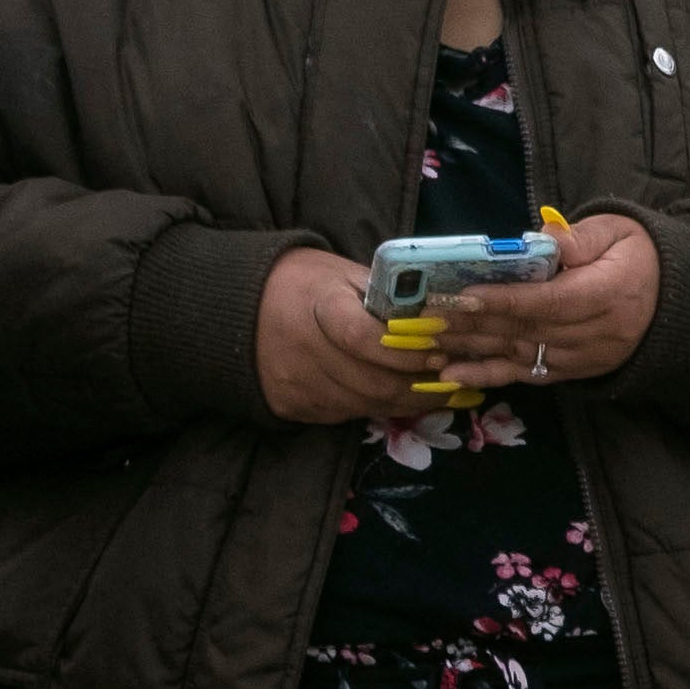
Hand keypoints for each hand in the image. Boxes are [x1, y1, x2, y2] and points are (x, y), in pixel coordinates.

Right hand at [255, 249, 447, 427]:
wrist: (239, 305)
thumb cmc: (304, 283)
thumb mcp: (344, 275)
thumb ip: (386, 298)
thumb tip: (436, 324)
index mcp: (318, 304)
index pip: (365, 338)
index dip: (406, 352)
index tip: (438, 353)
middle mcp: (302, 348)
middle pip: (372, 382)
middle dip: (419, 386)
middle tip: (451, 381)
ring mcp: (295, 382)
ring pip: (365, 405)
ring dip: (405, 402)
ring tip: (433, 391)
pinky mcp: (291, 405)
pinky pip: (346, 414)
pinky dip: (376, 407)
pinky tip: (395, 395)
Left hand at [423, 211, 663, 388]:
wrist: (673, 301)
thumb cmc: (638, 257)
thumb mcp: (617, 232)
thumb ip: (579, 236)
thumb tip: (543, 238)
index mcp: (609, 294)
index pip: (550, 302)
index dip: (505, 301)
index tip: (463, 297)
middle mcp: (599, 334)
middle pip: (528, 332)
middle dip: (474, 326)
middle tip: (428, 319)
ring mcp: (587, 358)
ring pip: (523, 356)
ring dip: (474, 352)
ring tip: (429, 345)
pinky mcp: (577, 371)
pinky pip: (530, 377)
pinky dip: (491, 376)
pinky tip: (454, 375)